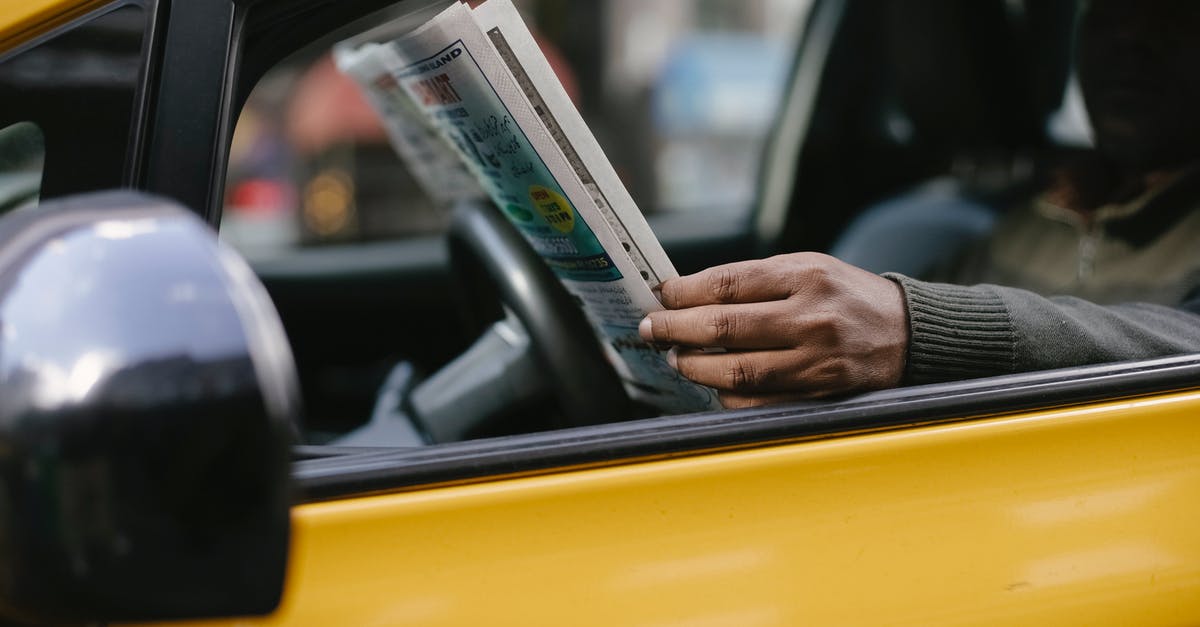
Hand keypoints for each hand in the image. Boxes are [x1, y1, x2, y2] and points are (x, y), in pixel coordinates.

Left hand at [638, 253, 908, 407]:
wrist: (906, 333)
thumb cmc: (845, 296)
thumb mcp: (808, 267)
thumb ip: (754, 279)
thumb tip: (689, 296)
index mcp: (806, 277)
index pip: (728, 284)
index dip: (684, 293)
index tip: (661, 296)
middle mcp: (811, 319)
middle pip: (725, 328)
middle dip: (676, 330)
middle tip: (652, 330)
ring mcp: (816, 362)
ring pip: (737, 372)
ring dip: (695, 367)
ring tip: (677, 358)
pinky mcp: (818, 395)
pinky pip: (758, 403)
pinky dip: (727, 395)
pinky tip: (713, 384)